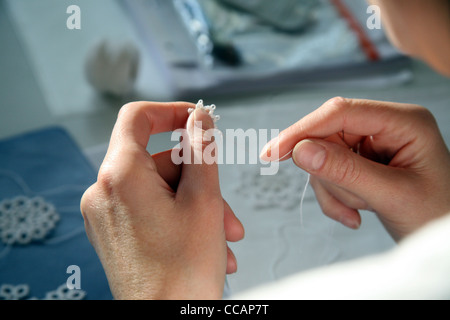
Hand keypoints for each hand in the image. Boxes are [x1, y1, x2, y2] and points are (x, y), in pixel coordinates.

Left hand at [80, 102, 243, 298]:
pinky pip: (150, 209)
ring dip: (196, 207)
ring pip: (159, 189)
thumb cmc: (180, 275)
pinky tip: (206, 243)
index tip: (195, 119)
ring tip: (222, 236)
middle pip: (158, 161)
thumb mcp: (204, 200)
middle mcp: (103, 193)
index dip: (170, 111)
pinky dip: (179, 218)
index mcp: (121, 176)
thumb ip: (201, 150)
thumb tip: (199, 118)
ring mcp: (106, 215)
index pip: (137, 117)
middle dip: (198, 181)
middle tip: (225, 208)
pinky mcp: (113, 232)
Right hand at [261, 97, 449, 240]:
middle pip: (328, 136)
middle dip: (329, 174)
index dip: (303, 130)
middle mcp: (385, 126)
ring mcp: (371, 144)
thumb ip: (345, 171)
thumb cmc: (436, 215)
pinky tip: (356, 215)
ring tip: (361, 210)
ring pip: (323, 158)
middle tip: (347, 202)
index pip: (340, 113)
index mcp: (403, 121)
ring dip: (334, 190)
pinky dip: (334, 198)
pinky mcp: (361, 161)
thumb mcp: (393, 195)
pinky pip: (328, 174)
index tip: (272, 153)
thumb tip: (300, 151)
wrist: (444, 240)